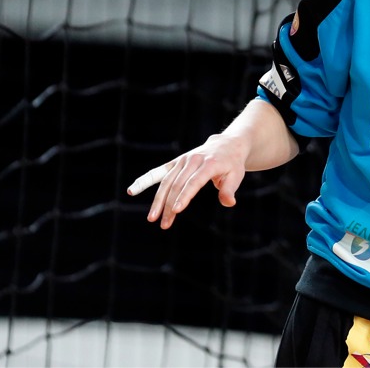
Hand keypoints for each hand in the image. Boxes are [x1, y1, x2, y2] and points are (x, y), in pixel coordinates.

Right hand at [128, 131, 250, 228]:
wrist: (226, 145)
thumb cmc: (232, 163)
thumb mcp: (237, 175)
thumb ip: (229, 189)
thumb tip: (229, 203)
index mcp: (209, 164)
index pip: (194, 182)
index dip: (185, 196)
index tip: (176, 210)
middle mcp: (193, 160)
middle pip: (177, 184)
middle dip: (169, 205)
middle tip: (164, 224)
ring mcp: (183, 160)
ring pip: (167, 181)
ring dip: (159, 200)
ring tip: (152, 218)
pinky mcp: (176, 162)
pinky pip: (159, 171)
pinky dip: (146, 180)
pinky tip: (133, 189)